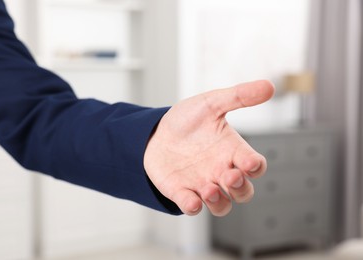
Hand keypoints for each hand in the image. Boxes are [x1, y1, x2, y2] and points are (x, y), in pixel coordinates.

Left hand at [144, 80, 274, 215]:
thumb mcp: (211, 104)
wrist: (156, 132)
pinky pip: (192, 207)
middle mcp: (221, 171)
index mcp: (231, 150)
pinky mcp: (182, 192)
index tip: (250, 162)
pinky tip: (190, 200)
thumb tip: (269, 86)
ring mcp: (202, 184)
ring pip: (222, 205)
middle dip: (240, 188)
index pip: (254, 165)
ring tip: (209, 189)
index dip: (256, 167)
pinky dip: (192, 207)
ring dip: (219, 202)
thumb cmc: (187, 121)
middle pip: (242, 191)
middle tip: (229, 176)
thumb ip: (238, 96)